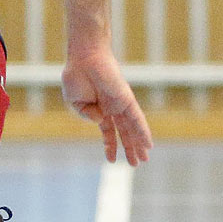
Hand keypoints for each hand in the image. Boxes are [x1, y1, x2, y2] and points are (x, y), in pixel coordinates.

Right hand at [60, 44, 152, 165]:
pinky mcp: (127, 99)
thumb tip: (101, 122)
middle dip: (130, 148)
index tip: (112, 161)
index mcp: (99, 109)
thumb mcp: (74, 101)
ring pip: (132, 129)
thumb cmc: (76, 75)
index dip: (110, 146)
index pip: (108, 131)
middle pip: (125, 132)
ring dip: (138, 144)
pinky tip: (148, 144)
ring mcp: (121, 104)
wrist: (84, 58)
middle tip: (136, 163)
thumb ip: (85, 114)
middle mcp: (113, 108)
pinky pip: (137, 119)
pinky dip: (143, 132)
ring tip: (144, 159)